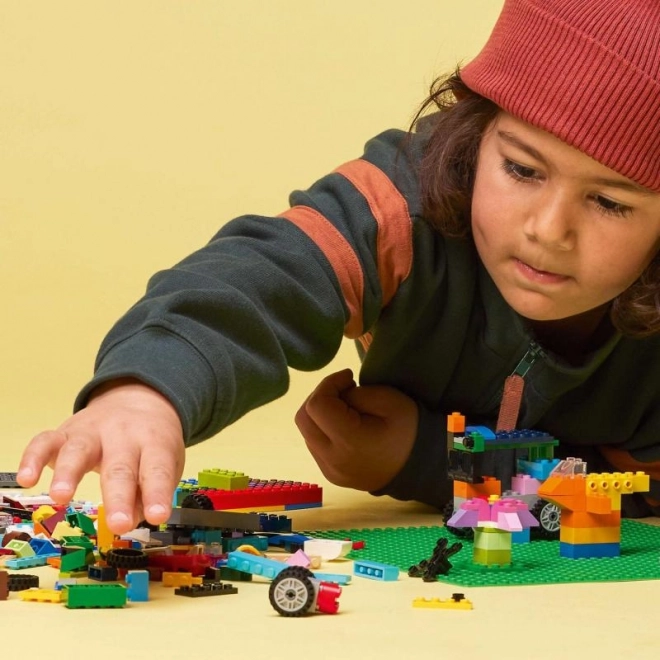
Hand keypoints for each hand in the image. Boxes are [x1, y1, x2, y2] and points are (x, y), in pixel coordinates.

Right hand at [17, 378, 184, 534]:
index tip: (157, 516)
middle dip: (119, 497)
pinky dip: (33, 458)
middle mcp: (123, 434)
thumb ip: (149, 492)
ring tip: (62, 496)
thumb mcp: (165, 462)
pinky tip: (28, 478)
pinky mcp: (65, 432)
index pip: (158, 469)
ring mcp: (92, 432)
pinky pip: (45, 442)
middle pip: (120, 466)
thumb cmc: (151, 442)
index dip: (157, 493)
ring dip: (69, 473)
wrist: (136, 399)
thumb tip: (135, 518)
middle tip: (119, 524)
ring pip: (79, 450)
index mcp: (155, 442)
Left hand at [295, 368, 417, 491]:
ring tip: (345, 408)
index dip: (328, 383)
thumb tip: (335, 395)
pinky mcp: (330, 474)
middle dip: (319, 396)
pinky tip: (344, 425)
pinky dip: (323, 428)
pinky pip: (314, 444)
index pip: (317, 405)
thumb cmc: (408, 429)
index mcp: (349, 442)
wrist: (420, 467)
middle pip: (303, 418)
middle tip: (343, 390)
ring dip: (319, 413)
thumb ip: (355, 394)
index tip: (348, 378)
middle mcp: (333, 460)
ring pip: (306, 431)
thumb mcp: (388, 400)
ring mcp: (329, 470)